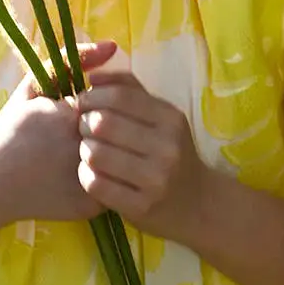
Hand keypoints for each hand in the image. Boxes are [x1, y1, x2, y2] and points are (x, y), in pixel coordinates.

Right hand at [0, 41, 116, 224]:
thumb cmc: (11, 132)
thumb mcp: (33, 87)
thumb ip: (70, 60)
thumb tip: (111, 46)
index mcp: (72, 115)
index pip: (113, 102)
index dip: (101, 108)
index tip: (78, 118)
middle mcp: (85, 145)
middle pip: (119, 129)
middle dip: (110, 130)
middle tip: (81, 138)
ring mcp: (90, 177)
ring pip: (122, 158)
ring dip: (115, 153)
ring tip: (87, 156)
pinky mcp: (91, 205)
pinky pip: (115, 186)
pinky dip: (109, 179)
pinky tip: (87, 177)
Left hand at [76, 71, 206, 241]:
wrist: (199, 204)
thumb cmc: (172, 152)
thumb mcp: (162, 117)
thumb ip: (130, 89)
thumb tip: (93, 76)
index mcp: (170, 119)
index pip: (120, 96)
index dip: (93, 96)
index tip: (83, 102)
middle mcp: (167, 148)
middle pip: (103, 123)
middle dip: (83, 123)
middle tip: (83, 128)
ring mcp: (155, 180)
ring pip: (95, 154)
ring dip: (84, 150)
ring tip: (90, 150)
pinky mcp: (140, 208)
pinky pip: (95, 184)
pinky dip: (86, 175)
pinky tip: (92, 172)